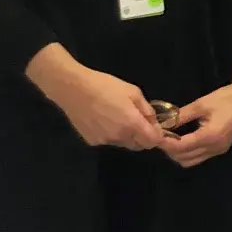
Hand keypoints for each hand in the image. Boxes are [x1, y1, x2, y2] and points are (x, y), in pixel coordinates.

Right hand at [26, 45, 163, 150]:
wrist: (74, 89)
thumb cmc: (106, 86)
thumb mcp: (133, 92)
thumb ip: (147, 110)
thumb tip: (154, 122)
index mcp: (132, 124)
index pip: (152, 141)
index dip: (157, 136)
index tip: (156, 127)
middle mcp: (119, 137)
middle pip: (138, 145)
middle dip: (143, 137)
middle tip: (140, 122)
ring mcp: (104, 141)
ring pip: (123, 144)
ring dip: (127, 136)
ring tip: (120, 117)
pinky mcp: (91, 141)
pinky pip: (108, 141)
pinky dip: (112, 134)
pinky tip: (104, 120)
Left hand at [159, 83, 231, 168]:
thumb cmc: (225, 98)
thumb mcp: (201, 104)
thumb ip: (180, 116)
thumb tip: (162, 123)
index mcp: (209, 136)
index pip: (180, 146)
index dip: (165, 143)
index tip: (154, 136)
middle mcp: (214, 148)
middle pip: (183, 158)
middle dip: (169, 150)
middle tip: (160, 137)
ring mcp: (218, 150)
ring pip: (190, 161)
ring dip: (178, 153)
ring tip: (171, 139)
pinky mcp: (220, 149)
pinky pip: (199, 157)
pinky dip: (188, 152)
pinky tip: (184, 140)